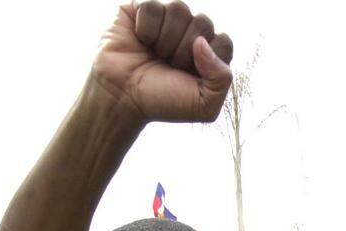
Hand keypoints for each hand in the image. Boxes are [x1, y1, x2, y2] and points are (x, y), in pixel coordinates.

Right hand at [92, 1, 233, 123]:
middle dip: (184, 51)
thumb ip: (222, 78)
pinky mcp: (141, 9)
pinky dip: (146, 28)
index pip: (223, 42)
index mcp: (208, 53)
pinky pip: (153, 6)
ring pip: (179, 8)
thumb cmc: (162, 101)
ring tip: (155, 54)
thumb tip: (202, 42)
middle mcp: (189, 32)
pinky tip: (140, 41)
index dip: (207, 61)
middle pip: (203, 22)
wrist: (122, 98)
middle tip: (168, 66)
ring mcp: (167, 19)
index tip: (188, 76)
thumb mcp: (204, 106)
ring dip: (165, 39)